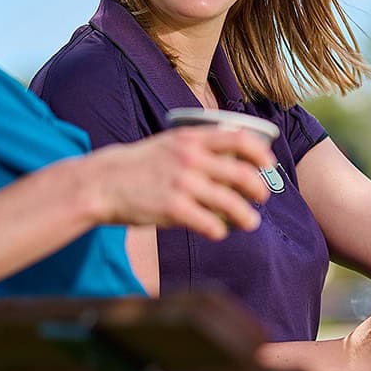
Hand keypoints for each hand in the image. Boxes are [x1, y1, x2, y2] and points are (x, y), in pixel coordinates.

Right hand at [89, 127, 272, 238]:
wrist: (103, 182)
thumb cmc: (139, 165)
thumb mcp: (169, 142)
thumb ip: (198, 145)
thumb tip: (232, 153)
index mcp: (191, 139)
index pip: (240, 139)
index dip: (261, 154)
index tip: (268, 165)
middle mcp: (190, 158)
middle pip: (243, 175)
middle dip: (259, 190)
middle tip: (262, 198)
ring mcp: (183, 183)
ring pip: (231, 203)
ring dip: (246, 216)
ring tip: (250, 222)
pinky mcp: (174, 208)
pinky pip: (210, 223)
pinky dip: (219, 230)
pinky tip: (218, 231)